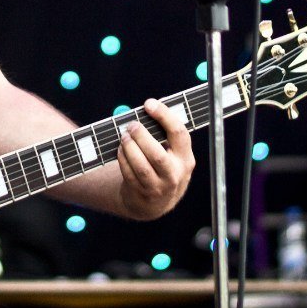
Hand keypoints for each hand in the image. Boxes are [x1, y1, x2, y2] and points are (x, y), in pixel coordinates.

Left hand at [117, 98, 195, 220]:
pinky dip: (123, 159)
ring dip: (130, 148)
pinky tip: (121, 149)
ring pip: (142, 167)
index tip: (149, 104)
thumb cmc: (164, 167)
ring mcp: (158, 187)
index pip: (179, 134)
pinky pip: (130, 175)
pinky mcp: (142, 193)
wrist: (156, 203)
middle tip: (132, 124)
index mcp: (185, 158)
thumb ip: (166, 134)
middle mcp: (175, 174)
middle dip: (142, 136)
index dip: (164, 115)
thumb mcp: (173, 154)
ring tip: (124, 136)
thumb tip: (152, 106)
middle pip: (157, 155)